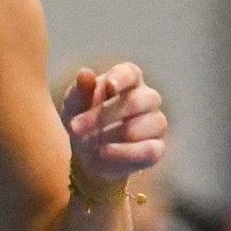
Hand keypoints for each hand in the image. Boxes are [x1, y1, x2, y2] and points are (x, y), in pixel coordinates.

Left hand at [59, 62, 166, 185]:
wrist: (86, 158)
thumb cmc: (83, 121)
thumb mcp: (74, 106)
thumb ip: (80, 90)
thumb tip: (84, 73)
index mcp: (128, 80)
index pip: (130, 73)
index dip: (121, 79)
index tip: (108, 86)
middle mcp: (147, 98)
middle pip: (137, 101)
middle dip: (104, 115)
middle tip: (76, 128)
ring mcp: (155, 122)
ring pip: (149, 124)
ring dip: (115, 134)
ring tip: (90, 142)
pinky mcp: (157, 148)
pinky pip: (151, 149)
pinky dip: (126, 152)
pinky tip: (105, 152)